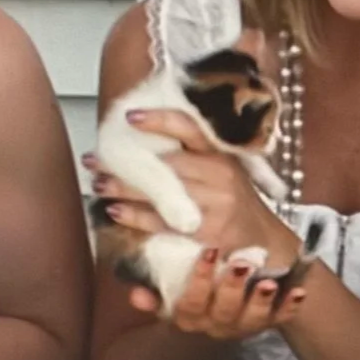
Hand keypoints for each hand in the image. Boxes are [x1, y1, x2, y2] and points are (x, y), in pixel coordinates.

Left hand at [87, 120, 296, 265]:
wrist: (264, 242)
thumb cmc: (234, 203)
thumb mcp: (222, 171)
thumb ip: (191, 156)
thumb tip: (142, 142)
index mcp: (221, 154)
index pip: (190, 128)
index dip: (160, 120)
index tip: (129, 117)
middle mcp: (220, 175)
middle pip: (166, 163)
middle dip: (126, 162)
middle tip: (95, 160)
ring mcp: (215, 203)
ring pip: (161, 190)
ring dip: (123, 188)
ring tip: (98, 184)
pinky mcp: (206, 231)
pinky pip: (163, 221)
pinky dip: (135, 216)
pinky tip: (115, 211)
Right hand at [127, 245, 306, 340]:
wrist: (238, 291)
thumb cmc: (200, 283)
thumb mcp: (173, 286)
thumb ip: (155, 288)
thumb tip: (133, 292)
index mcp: (190, 316)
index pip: (188, 304)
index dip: (197, 282)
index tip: (208, 252)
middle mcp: (215, 324)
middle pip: (221, 311)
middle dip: (231, 288)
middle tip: (240, 263)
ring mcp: (243, 325)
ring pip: (250, 318)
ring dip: (260, 300)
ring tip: (269, 280)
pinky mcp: (268, 322)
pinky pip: (280, 318)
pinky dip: (290, 306)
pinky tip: (298, 291)